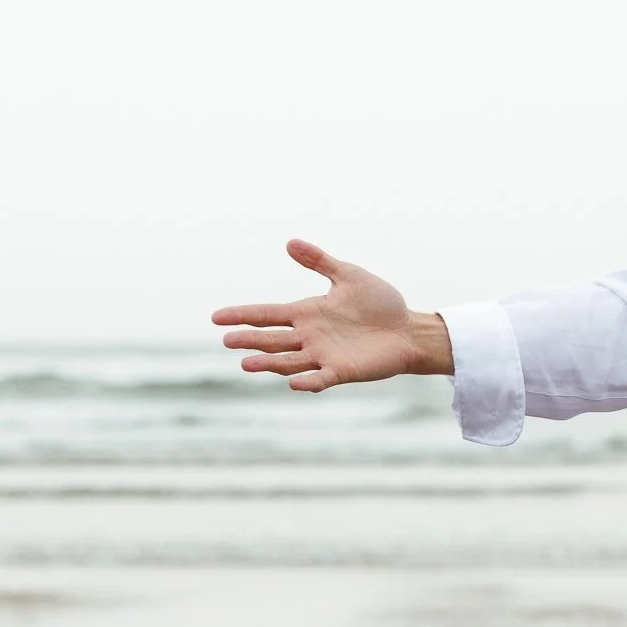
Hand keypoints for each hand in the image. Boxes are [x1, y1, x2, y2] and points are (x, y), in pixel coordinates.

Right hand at [212, 240, 449, 391]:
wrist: (409, 329)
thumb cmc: (380, 304)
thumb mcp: (349, 276)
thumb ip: (320, 262)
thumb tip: (289, 242)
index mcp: (307, 313)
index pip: (267, 314)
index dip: (243, 315)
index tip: (217, 317)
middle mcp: (310, 336)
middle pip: (272, 339)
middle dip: (249, 340)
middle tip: (227, 340)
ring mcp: (324, 355)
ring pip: (288, 361)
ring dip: (268, 363)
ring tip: (246, 364)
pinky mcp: (343, 371)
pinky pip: (321, 378)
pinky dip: (308, 381)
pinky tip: (294, 383)